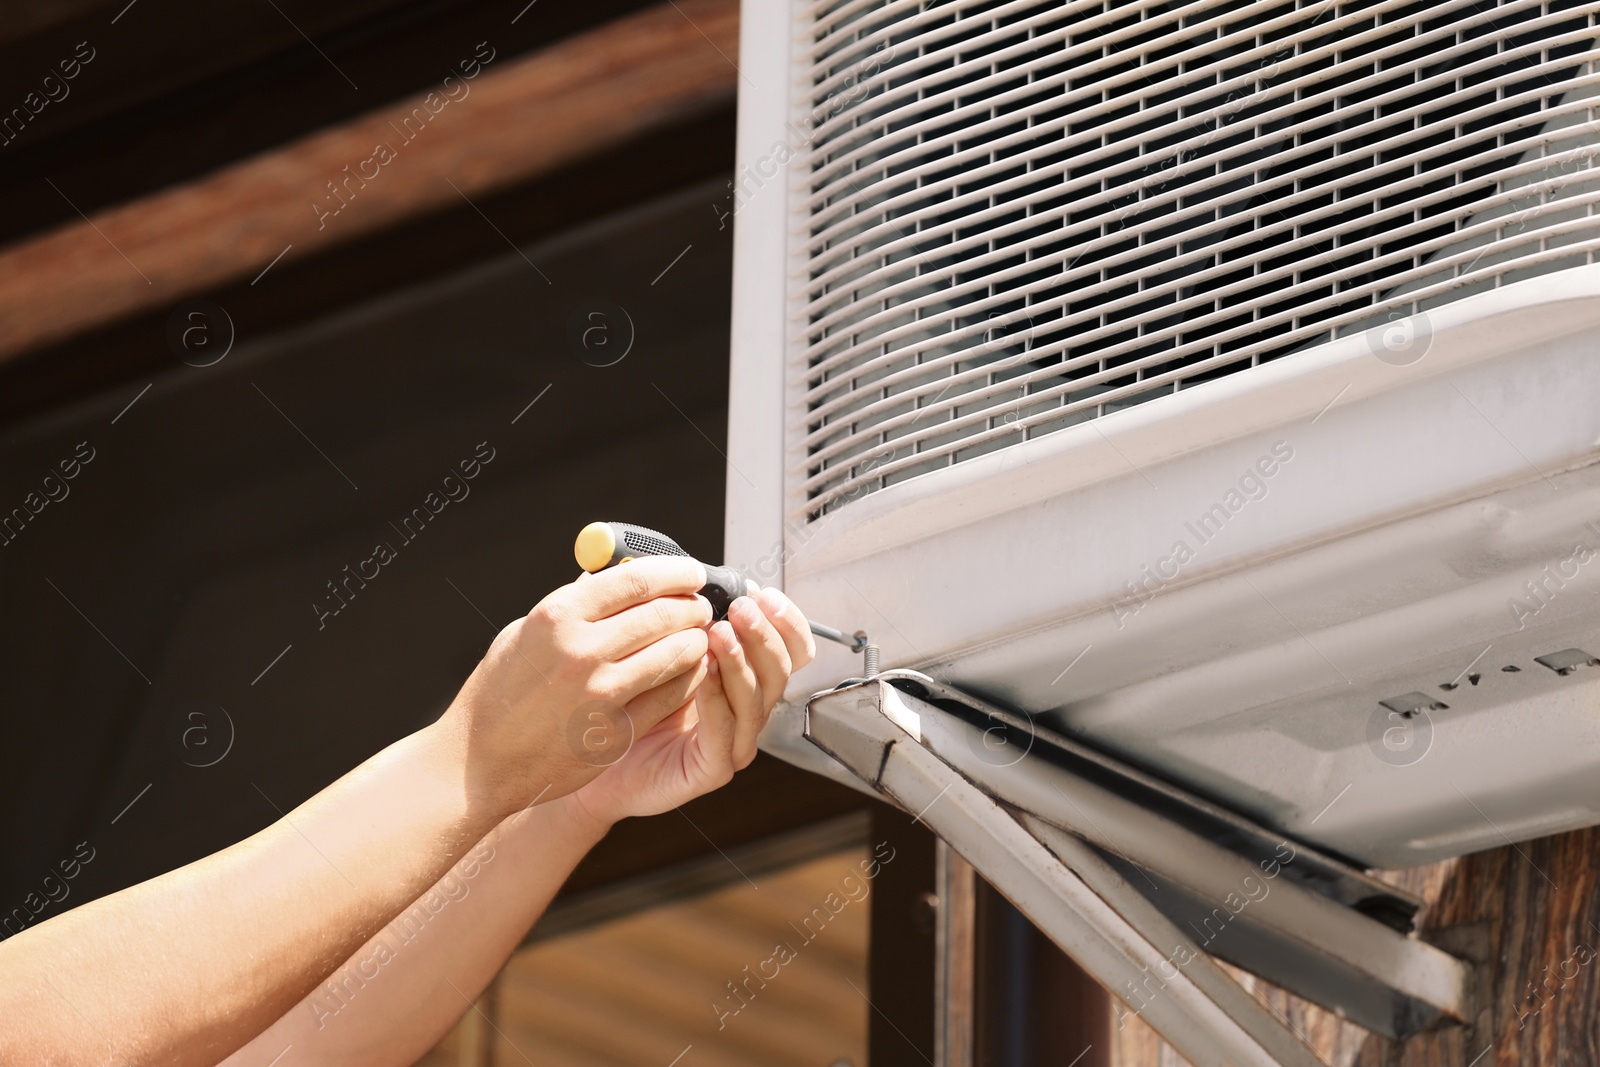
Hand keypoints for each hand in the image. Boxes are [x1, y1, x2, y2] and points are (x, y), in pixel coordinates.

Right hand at [440, 556, 713, 818]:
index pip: (635, 579)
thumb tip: (616, 574)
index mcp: (557, 616)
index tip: (690, 572)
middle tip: (701, 606)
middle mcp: (580, 650)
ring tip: (700, 637)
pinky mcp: (614, 732)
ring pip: (674, 655)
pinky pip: (669, 696)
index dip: (674, 572)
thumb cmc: (499, 692)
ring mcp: (600, 694)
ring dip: (696, 641)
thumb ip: (572, 604)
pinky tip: (691, 673)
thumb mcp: (524, 633)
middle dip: (692, 605)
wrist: (477, 763)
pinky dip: (688, 680)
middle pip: (662, 614)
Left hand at [567, 586, 815, 826]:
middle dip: (764, 634)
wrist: (589, 752)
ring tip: (720, 634)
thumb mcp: (651, 641)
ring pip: (757, 699)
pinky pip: (725, 732)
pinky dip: (718, 699)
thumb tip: (679, 565)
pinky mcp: (711, 768)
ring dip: (741, 661)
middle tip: (741, 610)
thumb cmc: (621, 695)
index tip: (763, 594)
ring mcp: (733, 740)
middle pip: (781, 669)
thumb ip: (670, 608)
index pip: (789, 647)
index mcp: (742, 674)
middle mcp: (746, 707)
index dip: (786, 620)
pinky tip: (703, 673)